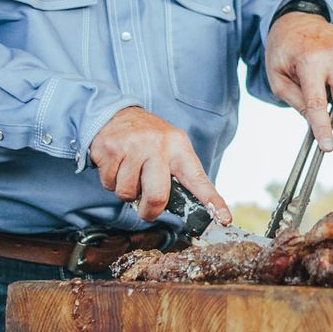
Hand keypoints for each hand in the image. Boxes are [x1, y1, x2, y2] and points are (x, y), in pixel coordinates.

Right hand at [88, 107, 229, 223]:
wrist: (118, 113)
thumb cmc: (149, 140)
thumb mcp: (172, 149)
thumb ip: (180, 176)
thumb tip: (194, 210)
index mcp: (179, 147)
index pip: (198, 179)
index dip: (212, 201)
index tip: (224, 218)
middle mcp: (157, 145)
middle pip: (157, 197)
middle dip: (150, 211)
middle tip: (147, 209)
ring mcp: (132, 146)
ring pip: (127, 193)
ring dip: (127, 191)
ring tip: (130, 172)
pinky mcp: (110, 149)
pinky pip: (109, 184)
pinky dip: (110, 182)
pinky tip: (117, 166)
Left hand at [266, 11, 332, 151]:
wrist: (298, 18)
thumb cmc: (283, 48)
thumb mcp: (277, 77)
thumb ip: (297, 101)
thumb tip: (316, 121)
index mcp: (309, 60)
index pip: (319, 102)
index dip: (323, 128)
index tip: (327, 147)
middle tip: (329, 119)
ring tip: (325, 89)